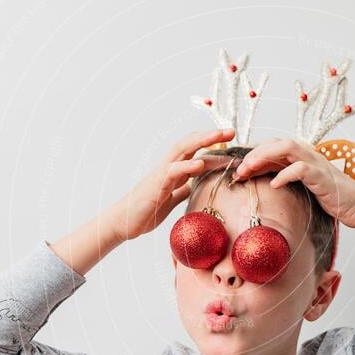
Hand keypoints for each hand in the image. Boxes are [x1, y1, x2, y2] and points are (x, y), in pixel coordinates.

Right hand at [117, 128, 235, 240]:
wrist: (123, 223)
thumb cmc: (146, 210)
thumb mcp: (171, 199)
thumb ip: (182, 189)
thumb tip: (194, 185)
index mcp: (173, 171)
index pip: (194, 151)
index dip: (212, 145)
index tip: (231, 141)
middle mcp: (168, 167)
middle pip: (190, 144)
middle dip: (211, 136)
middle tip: (231, 131)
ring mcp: (161, 174)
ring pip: (182, 150)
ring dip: (201, 142)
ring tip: (219, 137)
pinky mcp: (156, 186)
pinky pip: (172, 172)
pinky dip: (186, 166)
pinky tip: (200, 164)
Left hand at [232, 138, 354, 229]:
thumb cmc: (329, 196)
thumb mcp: (302, 185)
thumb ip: (285, 177)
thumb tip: (261, 179)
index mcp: (301, 155)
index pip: (272, 147)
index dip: (253, 156)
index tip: (238, 170)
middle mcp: (307, 154)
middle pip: (275, 143)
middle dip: (254, 154)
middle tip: (238, 170)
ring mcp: (315, 162)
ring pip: (286, 148)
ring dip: (265, 157)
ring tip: (249, 170)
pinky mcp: (322, 176)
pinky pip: (300, 169)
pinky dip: (285, 175)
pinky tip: (274, 185)